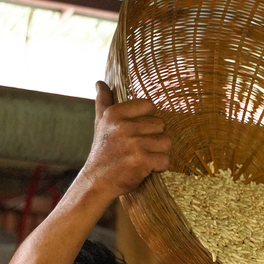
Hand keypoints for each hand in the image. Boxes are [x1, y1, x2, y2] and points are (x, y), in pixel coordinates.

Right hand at [80, 81, 170, 198]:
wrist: (97, 181)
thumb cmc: (103, 151)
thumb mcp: (101, 124)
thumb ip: (103, 102)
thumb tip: (100, 82)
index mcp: (115, 114)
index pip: (149, 105)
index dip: (148, 119)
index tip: (138, 130)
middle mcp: (124, 126)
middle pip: (161, 124)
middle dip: (154, 138)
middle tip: (139, 148)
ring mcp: (133, 144)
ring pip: (166, 142)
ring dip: (158, 152)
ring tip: (143, 157)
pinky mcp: (142, 161)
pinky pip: (165, 160)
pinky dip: (159, 166)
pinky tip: (146, 167)